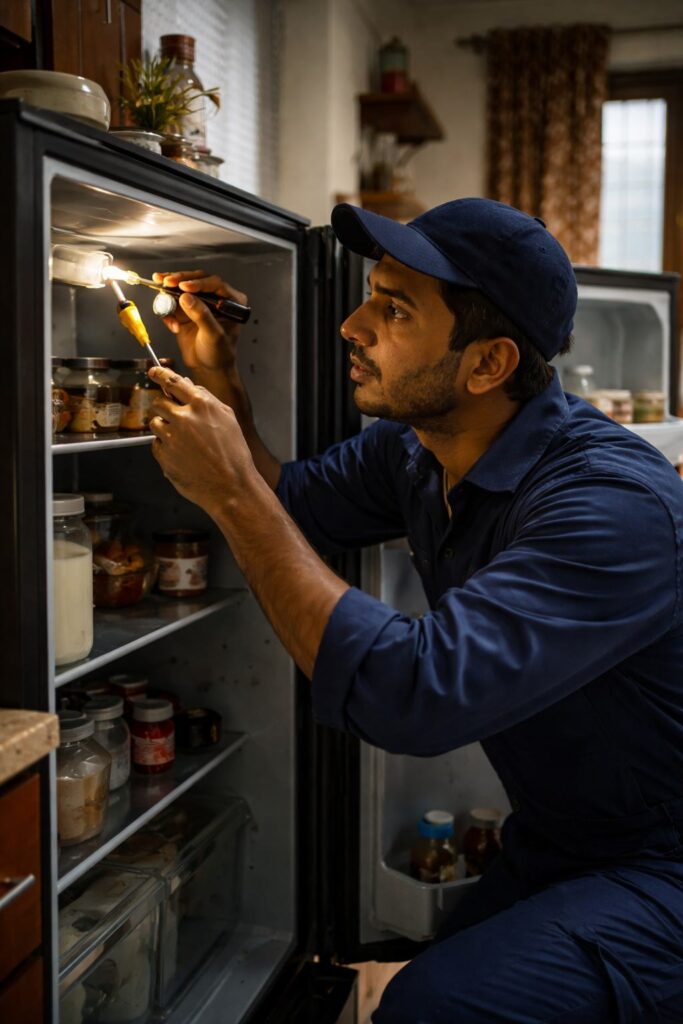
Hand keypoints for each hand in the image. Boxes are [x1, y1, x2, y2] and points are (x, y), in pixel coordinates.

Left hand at [148, 367, 255, 513]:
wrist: (231, 486)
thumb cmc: (233, 454)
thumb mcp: (227, 419)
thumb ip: (206, 399)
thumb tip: (188, 386)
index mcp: (201, 405)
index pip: (173, 381)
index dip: (160, 374)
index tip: (153, 371)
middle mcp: (184, 418)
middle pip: (159, 402)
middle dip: (165, 408)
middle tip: (177, 420)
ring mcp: (171, 437)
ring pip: (155, 423)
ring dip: (164, 429)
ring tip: (184, 443)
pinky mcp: (163, 456)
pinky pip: (156, 445)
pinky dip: (165, 448)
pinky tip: (183, 456)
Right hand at [152, 270, 247, 371]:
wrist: (208, 369)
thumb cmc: (219, 354)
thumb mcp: (214, 335)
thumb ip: (202, 315)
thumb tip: (186, 297)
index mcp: (231, 301)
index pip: (214, 284)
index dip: (197, 283)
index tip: (183, 286)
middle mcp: (215, 299)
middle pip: (196, 280)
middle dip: (179, 280)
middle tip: (165, 281)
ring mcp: (199, 304)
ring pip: (181, 289)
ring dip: (168, 291)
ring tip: (160, 292)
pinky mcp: (185, 311)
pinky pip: (172, 303)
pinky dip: (167, 310)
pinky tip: (172, 325)